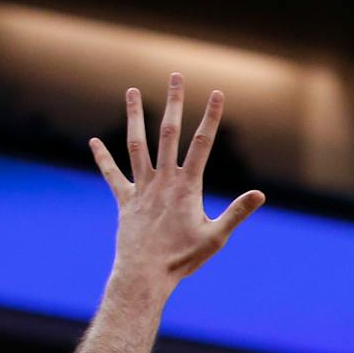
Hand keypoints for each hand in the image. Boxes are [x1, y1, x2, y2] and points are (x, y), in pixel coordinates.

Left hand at [90, 72, 264, 289]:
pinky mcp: (126, 201)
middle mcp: (163, 180)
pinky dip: (103, 158)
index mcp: (187, 186)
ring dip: (134, 116)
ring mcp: (142, 188)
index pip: (202, 144)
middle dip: (174, 103)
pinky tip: (94, 142)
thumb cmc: (183, 258)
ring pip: (137, 145)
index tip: (217, 94)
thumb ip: (237, 212)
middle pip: (168, 133)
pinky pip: (113, 175)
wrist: (145, 274)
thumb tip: (259, 194)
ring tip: (131, 91)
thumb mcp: (217, 237)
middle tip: (176, 77)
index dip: (211, 117)